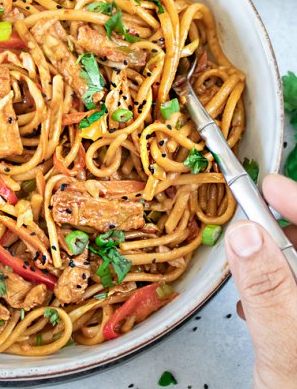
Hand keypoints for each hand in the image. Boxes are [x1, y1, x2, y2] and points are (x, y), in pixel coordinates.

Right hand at [225, 173, 296, 387]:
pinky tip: (259, 309)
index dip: (296, 202)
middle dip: (279, 235)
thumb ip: (266, 290)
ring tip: (250, 281)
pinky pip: (292, 290)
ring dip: (272, 266)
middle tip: (247, 230)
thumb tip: (246, 235)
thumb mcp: (284, 350)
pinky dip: (274, 290)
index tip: (268, 187)